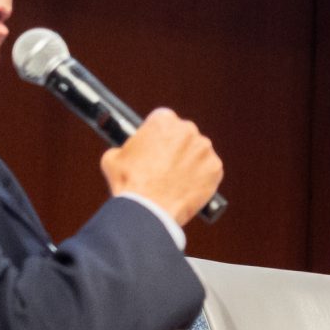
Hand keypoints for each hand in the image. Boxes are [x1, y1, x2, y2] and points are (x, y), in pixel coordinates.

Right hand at [101, 107, 221, 225]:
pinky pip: (210, 170)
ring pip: (197, 152)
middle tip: (164, 165)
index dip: (157, 135)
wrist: (150, 210)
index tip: (155, 145)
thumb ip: (124, 148)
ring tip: (176, 179)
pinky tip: (189, 187)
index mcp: (163, 120)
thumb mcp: (113, 158)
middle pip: (182, 134)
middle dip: (175, 147)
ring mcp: (204, 149)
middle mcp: (188, 130)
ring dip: (190, 161)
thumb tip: (125, 151)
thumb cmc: (130, 183)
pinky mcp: (215, 168)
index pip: (163, 120)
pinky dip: (202, 178)